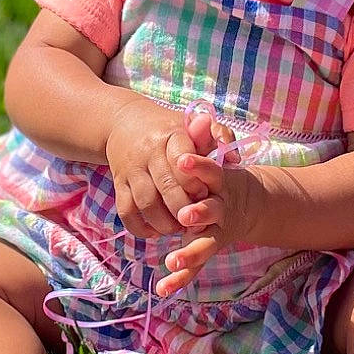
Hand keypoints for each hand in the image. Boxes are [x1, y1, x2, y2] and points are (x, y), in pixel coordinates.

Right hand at [106, 100, 222, 238]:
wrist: (125, 122)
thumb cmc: (169, 129)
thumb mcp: (194, 124)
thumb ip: (220, 135)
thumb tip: (234, 158)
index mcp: (170, 136)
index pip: (183, 161)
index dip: (196, 183)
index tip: (205, 194)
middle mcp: (148, 153)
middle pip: (166, 187)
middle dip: (184, 209)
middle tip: (196, 218)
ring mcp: (131, 170)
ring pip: (146, 204)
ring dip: (165, 223)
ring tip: (179, 228)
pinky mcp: (119, 184)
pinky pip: (126, 212)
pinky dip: (141, 228)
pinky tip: (156, 232)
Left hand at [157, 152, 255, 296]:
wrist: (250, 203)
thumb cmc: (223, 176)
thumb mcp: (219, 154)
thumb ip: (208, 139)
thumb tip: (200, 116)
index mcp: (223, 183)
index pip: (213, 172)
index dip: (200, 168)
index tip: (184, 162)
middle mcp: (222, 209)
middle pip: (212, 211)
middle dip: (199, 213)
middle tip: (185, 215)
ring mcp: (217, 232)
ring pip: (204, 243)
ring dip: (190, 252)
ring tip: (172, 259)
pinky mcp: (209, 247)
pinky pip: (195, 265)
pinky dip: (180, 278)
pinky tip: (163, 289)